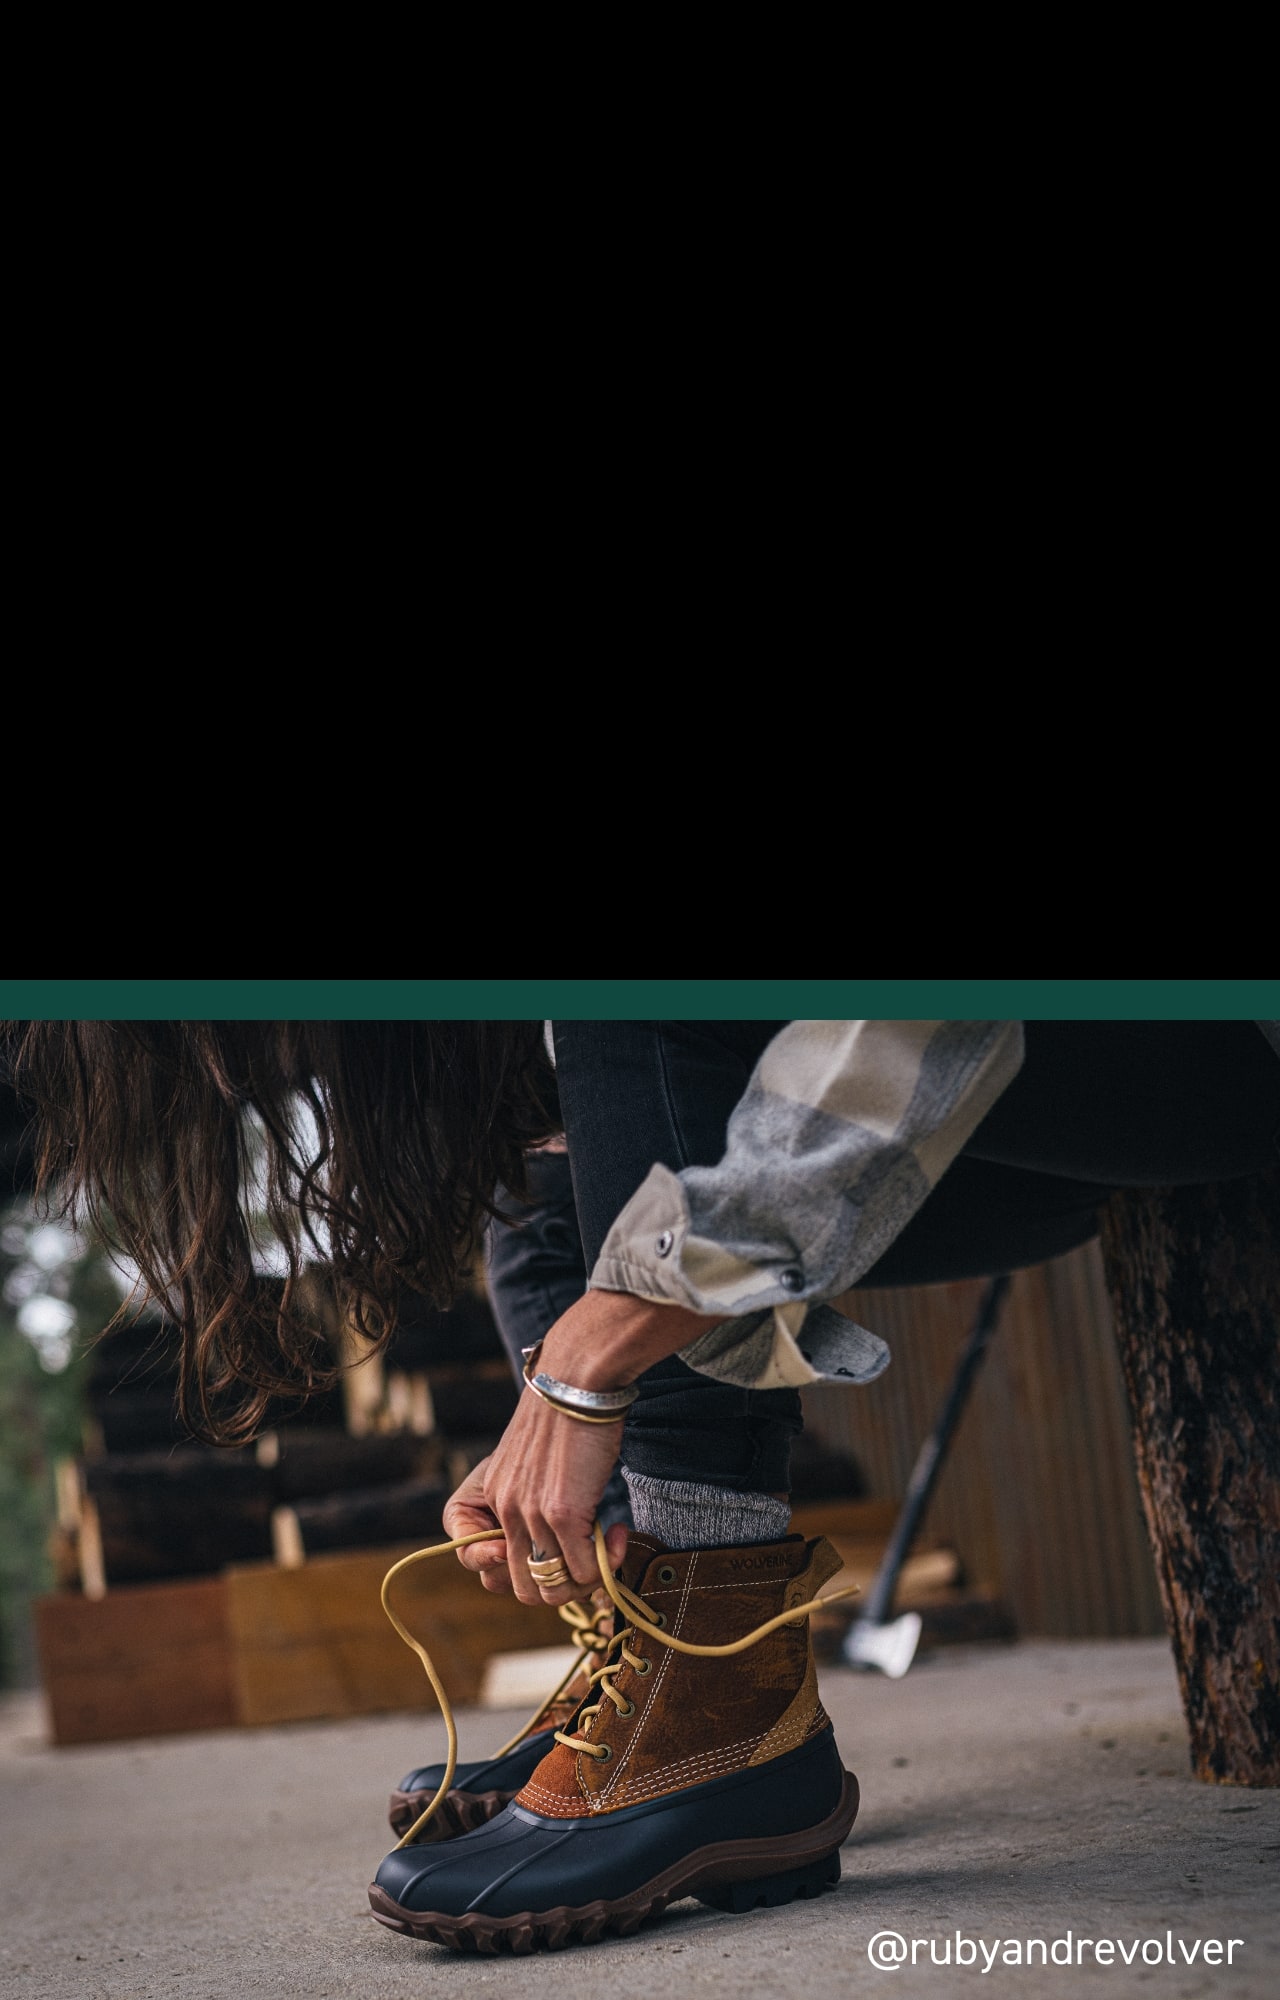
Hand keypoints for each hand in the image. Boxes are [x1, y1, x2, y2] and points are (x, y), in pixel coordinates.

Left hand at [441, 1288, 726, 1606]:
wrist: (578, 1381)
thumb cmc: (565, 1417)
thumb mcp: (533, 1461)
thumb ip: (532, 1500)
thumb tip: (562, 1545)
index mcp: (492, 1497)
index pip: (483, 1565)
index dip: (519, 1574)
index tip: (555, 1555)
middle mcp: (505, 1511)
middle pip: (522, 1588)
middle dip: (560, 1585)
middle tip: (588, 1560)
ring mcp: (530, 1516)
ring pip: (553, 1587)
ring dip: (585, 1580)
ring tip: (606, 1550)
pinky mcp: (561, 1514)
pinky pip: (583, 1569)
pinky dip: (605, 1564)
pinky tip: (618, 1534)